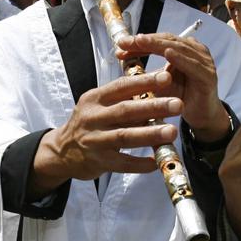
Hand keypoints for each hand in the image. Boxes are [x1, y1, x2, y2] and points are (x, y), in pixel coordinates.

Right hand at [31, 70, 182, 196]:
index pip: (122, 87)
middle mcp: (93, 117)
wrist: (61, 151)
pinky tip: (156, 162)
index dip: (144, 82)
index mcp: (95, 98)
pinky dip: (140, 163)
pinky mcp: (98, 161)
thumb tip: (156, 88)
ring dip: (150, 134)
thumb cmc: (88, 123)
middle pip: (126, 110)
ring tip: (172, 132)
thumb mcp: (98, 105)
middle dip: (154, 107)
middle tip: (178, 104)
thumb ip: (122, 98)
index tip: (166, 77)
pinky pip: (123, 163)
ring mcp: (94, 140)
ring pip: (125, 136)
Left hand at [116, 33, 227, 139]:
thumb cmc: (180, 97)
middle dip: (146, 41)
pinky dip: (180, 58)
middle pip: (168, 40)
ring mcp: (204, 62)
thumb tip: (122, 61)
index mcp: (184, 49)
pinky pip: (193, 65)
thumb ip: (146, 71)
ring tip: (142, 41)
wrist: (201, 116)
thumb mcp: (160, 82)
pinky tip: (168, 54)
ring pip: (179, 48)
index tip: (120, 44)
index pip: (159, 40)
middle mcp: (195, 51)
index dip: (140, 42)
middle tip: (126, 41)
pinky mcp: (208, 76)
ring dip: (159, 44)